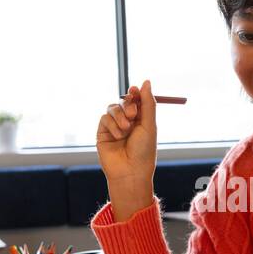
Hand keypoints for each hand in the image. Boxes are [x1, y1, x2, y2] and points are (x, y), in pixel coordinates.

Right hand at [97, 79, 156, 219]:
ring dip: (120, 116)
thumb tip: (146, 81)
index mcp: (141, 120)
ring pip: (112, 107)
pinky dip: (112, 124)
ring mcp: (114, 127)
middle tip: (133, 115)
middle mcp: (127, 122)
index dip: (135, 93)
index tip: (135, 90)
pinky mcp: (102, 133)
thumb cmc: (144, 151)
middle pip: (124, 101)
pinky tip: (118, 136)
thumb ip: (148, 103)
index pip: (137, 100)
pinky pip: (104, 118)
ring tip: (126, 129)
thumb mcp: (149, 125)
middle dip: (128, 104)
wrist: (130, 172)